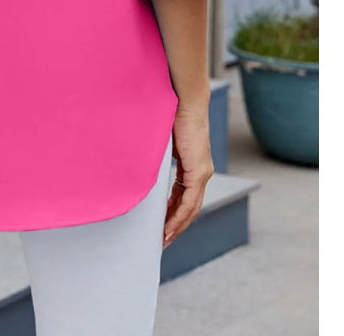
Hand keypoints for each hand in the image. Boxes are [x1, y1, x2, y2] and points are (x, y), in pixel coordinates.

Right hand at [163, 106, 213, 247]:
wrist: (185, 102)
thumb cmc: (172, 115)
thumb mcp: (163, 142)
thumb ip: (159, 156)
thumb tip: (141, 163)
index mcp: (194, 166)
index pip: (184, 197)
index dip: (174, 213)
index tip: (162, 225)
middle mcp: (202, 172)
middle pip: (189, 208)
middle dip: (175, 226)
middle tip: (162, 240)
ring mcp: (202, 173)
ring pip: (190, 208)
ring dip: (176, 226)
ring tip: (163, 239)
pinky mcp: (198, 172)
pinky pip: (188, 202)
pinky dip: (178, 216)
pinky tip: (168, 227)